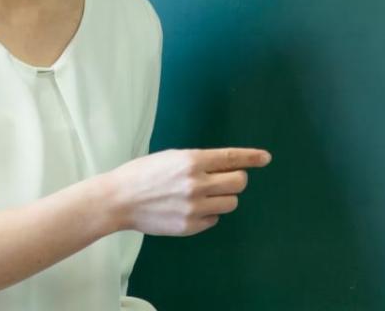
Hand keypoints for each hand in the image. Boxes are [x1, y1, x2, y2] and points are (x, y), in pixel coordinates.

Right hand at [107, 147, 271, 235]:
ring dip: (223, 197)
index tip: (265, 158)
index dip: (252, 157)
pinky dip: (209, 213)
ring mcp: (194, 207)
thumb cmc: (144, 173)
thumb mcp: (172, 158)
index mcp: (192, 161)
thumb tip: (226, 167)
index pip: (231, 158)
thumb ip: (199, 162)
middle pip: (238, 182)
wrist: (119, 200)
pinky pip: (214, 219)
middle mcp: (196, 183)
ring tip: (204, 195)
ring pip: (230, 202)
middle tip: (225, 178)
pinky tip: (190, 209)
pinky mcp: (189, 226)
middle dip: (236, 179)